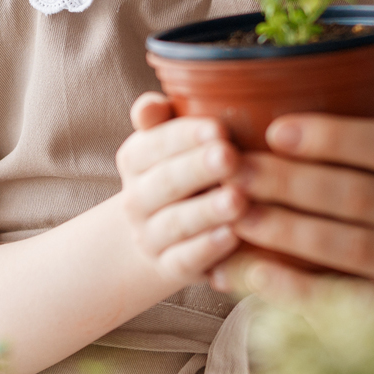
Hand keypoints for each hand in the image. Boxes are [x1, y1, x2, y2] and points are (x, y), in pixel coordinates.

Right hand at [116, 94, 246, 285]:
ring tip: (238, 199)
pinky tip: (232, 238)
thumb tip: (151, 105)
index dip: (185, 136)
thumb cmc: (182, 170)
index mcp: (136, 158)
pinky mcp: (169, 268)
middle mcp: (136, 199)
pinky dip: (206, 250)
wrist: (163, 235)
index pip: (154, 144)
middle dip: (198, 168)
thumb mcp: (170, 140)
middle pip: (165, 182)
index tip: (219, 128)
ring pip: (175, 223)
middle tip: (229, 156)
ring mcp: (150, 236)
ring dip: (207, 211)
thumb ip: (163, 118)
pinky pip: (184, 261)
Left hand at [214, 111, 373, 290]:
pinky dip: (300, 292)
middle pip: (358, 198)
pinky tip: (259, 277)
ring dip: (284, 235)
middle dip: (288, 184)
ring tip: (234, 217)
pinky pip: (351, 305)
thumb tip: (340, 84)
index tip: (276, 128)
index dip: (331, 137)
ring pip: (350, 251)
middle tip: (232, 170)